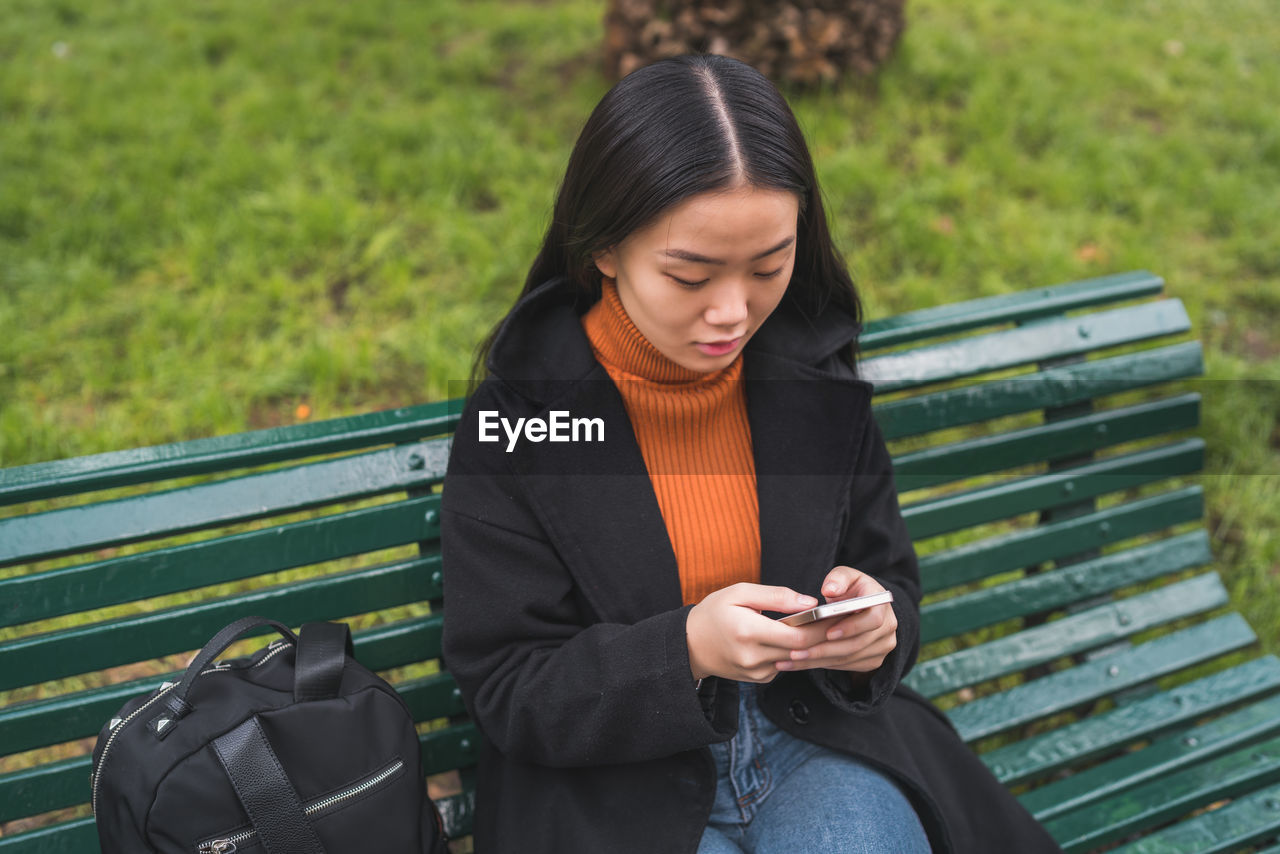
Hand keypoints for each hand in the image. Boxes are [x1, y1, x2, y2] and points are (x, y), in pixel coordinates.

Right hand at [686, 583, 829, 682]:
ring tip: (818, 627)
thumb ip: (777, 596)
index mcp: (748, 631)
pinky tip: (791, 639)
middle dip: (821, 635)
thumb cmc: (715, 611)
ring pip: (795, 660)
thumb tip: (810, 604)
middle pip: (801, 650)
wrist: (690, 644)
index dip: (821, 628)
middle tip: (836, 620)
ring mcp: (756, 672)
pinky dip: (790, 653)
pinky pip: (784, 666)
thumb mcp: (740, 592)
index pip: (798, 636)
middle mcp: (753, 656)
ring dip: (807, 645)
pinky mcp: (758, 679)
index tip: (837, 615)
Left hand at [783, 566, 897, 673]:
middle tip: (797, 651)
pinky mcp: (873, 660)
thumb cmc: (852, 588)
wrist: (863, 607)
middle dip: (825, 649)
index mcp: (882, 604)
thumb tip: (830, 589)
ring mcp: (882, 647)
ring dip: (819, 660)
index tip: (828, 632)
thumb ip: (838, 578)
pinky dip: (823, 665)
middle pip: (857, 644)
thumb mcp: (846, 576)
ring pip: (849, 658)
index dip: (851, 627)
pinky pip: (847, 666)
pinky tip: (801, 663)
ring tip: (793, 658)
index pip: (873, 620)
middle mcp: (887, 628)